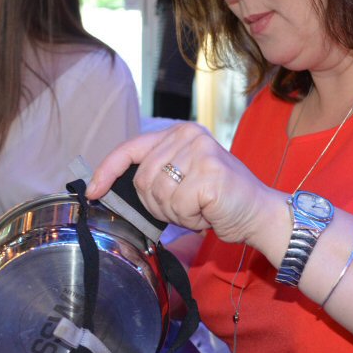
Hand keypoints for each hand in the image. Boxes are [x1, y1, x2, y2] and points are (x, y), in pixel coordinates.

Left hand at [87, 122, 282, 246]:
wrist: (259, 213)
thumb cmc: (218, 200)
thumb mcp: (181, 178)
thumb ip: (153, 174)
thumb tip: (107, 186)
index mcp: (179, 133)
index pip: (130, 148)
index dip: (107, 171)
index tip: (93, 191)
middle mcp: (188, 135)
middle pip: (142, 180)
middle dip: (158, 204)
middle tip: (185, 206)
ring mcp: (200, 152)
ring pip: (158, 195)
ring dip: (176, 213)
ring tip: (199, 207)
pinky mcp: (209, 174)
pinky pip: (178, 207)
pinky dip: (190, 219)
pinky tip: (208, 212)